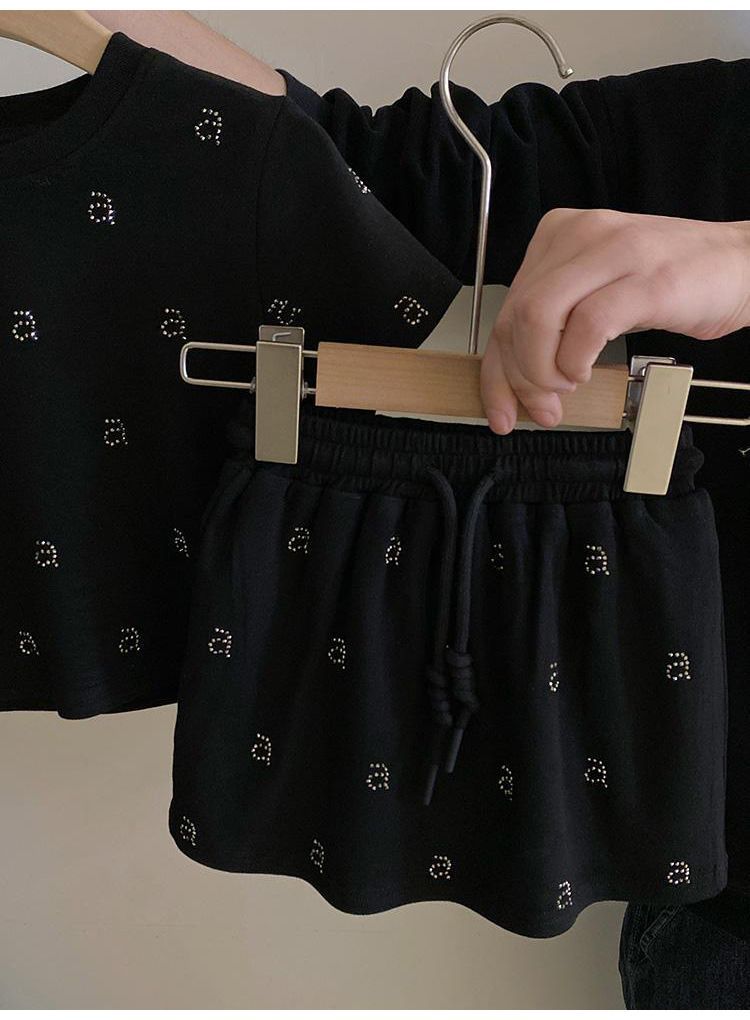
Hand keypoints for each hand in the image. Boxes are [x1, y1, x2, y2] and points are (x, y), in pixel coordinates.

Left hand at [480, 208, 749, 433]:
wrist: (743, 264)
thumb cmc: (673, 283)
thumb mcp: (599, 296)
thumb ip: (554, 328)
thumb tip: (518, 384)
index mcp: (559, 236)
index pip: (506, 309)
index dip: (496, 371)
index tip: (500, 410)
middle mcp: (580, 235)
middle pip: (517, 316)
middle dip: (520, 377)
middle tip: (544, 407)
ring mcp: (613, 252)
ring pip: (539, 316)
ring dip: (544, 370)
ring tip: (567, 387)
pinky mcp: (645, 278)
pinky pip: (587, 324)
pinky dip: (576, 360)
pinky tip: (586, 371)